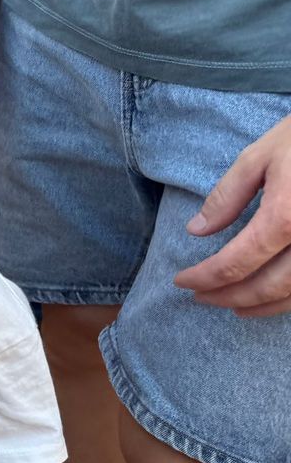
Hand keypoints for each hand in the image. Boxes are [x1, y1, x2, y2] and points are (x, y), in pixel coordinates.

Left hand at [175, 114, 290, 315]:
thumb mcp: (260, 157)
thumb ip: (227, 197)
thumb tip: (197, 230)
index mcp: (285, 217)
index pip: (235, 263)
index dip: (204, 278)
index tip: (182, 281)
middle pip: (267, 286)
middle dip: (229, 297)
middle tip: (201, 298)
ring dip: (264, 306)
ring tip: (235, 306)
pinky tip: (275, 296)